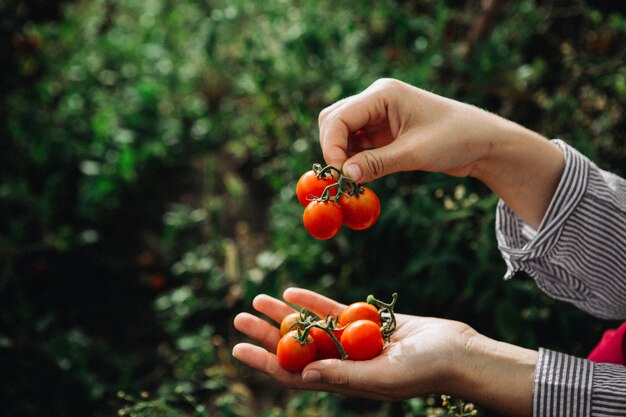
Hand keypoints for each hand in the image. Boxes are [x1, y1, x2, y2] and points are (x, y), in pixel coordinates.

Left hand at [233, 287, 469, 399]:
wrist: (457, 352)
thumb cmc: (425, 370)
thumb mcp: (384, 377)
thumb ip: (345, 376)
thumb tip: (304, 373)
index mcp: (342, 382)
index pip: (293, 374)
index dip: (264, 362)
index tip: (239, 348)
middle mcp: (342, 363)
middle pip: (294, 347)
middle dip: (266, 333)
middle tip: (239, 317)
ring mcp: (352, 341)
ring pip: (309, 325)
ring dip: (283, 313)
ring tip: (257, 298)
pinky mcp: (365, 322)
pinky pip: (332, 310)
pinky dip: (311, 301)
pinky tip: (292, 291)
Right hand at [318, 78, 563, 228]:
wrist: (483, 142)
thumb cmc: (455, 139)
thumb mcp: (415, 153)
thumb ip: (377, 164)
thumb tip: (345, 176)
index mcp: (383, 94)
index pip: (340, 117)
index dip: (332, 146)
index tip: (340, 173)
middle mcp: (376, 100)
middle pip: (334, 120)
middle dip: (332, 148)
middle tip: (342, 176)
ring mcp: (379, 115)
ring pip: (342, 132)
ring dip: (342, 155)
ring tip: (353, 178)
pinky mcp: (383, 131)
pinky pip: (356, 143)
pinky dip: (354, 159)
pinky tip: (363, 173)